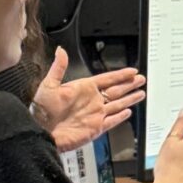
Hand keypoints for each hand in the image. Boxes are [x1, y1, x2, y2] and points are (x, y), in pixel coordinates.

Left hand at [30, 48, 146, 150]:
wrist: (40, 132)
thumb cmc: (41, 110)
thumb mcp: (49, 85)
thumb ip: (58, 67)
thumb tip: (60, 51)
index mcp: (83, 88)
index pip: (107, 79)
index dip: (120, 75)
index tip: (132, 71)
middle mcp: (91, 101)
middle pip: (116, 90)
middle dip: (129, 84)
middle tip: (141, 79)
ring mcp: (95, 114)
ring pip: (117, 104)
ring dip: (129, 99)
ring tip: (140, 93)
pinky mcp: (95, 128)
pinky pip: (112, 121)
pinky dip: (120, 117)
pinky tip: (128, 112)